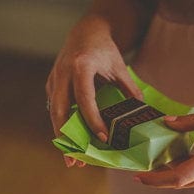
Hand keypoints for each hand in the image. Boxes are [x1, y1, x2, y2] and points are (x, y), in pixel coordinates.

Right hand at [46, 16, 142, 166]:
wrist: (86, 32)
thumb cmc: (104, 49)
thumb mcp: (120, 67)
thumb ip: (130, 89)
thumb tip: (142, 114)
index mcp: (81, 67)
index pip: (85, 99)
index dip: (93, 120)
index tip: (103, 138)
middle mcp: (62, 73)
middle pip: (60, 110)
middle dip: (67, 138)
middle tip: (77, 161)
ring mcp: (54, 79)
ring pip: (53, 113)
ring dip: (61, 137)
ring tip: (72, 159)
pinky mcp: (51, 84)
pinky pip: (54, 109)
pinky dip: (61, 127)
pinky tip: (71, 143)